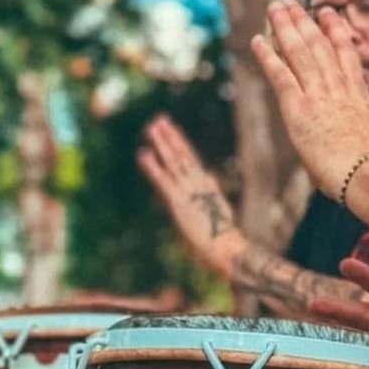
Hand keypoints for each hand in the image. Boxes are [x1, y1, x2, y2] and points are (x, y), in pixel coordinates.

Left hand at [136, 115, 244, 275]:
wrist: (226, 249)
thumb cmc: (222, 241)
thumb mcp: (214, 215)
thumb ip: (208, 198)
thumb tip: (207, 183)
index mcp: (207, 187)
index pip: (191, 162)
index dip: (180, 145)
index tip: (172, 131)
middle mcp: (198, 184)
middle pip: (182, 156)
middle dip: (170, 137)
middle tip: (159, 120)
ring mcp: (188, 191)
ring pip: (173, 161)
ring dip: (161, 143)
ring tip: (151, 127)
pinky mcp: (178, 201)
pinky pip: (162, 179)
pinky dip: (152, 166)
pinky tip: (142, 153)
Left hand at [252, 2, 368, 196]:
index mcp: (360, 97)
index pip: (345, 55)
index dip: (334, 31)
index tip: (326, 13)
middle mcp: (338, 90)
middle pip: (319, 46)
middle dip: (303, 22)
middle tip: (289, 4)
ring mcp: (318, 98)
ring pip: (299, 53)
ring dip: (284, 28)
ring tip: (274, 8)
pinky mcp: (299, 111)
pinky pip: (280, 76)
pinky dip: (267, 57)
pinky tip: (257, 41)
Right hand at [309, 258, 368, 368]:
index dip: (366, 278)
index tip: (345, 265)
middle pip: (361, 314)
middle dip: (338, 309)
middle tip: (313, 303)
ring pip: (355, 335)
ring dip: (335, 332)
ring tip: (308, 332)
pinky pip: (361, 358)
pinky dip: (345, 359)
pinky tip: (325, 359)